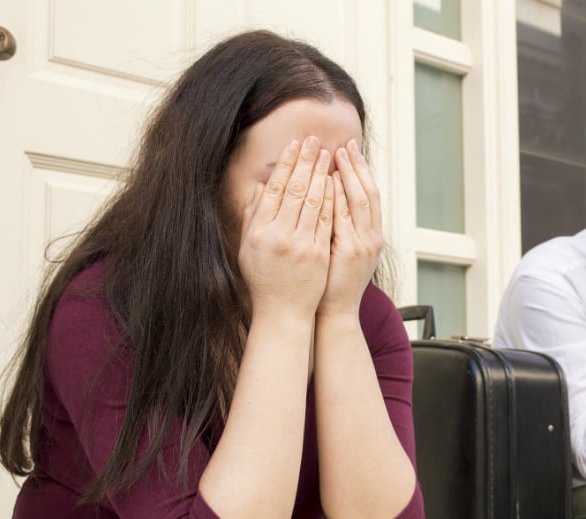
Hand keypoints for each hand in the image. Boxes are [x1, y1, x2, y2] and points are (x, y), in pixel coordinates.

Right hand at [238, 136, 334, 322]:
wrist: (282, 312)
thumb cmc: (263, 278)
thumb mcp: (248, 247)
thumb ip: (252, 216)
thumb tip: (259, 186)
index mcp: (258, 231)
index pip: (273, 188)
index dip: (285, 164)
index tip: (294, 145)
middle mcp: (278, 235)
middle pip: (294, 189)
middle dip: (306, 161)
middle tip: (315, 140)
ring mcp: (301, 244)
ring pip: (313, 201)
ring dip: (322, 174)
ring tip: (328, 153)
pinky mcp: (319, 253)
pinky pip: (328, 219)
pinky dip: (332, 198)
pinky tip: (337, 181)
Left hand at [319, 139, 382, 318]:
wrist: (335, 312)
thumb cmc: (331, 282)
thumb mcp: (339, 249)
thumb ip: (337, 225)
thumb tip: (329, 198)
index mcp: (371, 235)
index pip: (369, 195)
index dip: (361, 171)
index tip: (349, 150)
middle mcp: (372, 237)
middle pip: (368, 192)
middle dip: (358, 167)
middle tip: (346, 144)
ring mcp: (364, 244)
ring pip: (359, 201)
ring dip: (349, 175)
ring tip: (337, 154)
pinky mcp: (351, 251)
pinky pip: (344, 217)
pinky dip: (338, 196)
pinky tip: (329, 180)